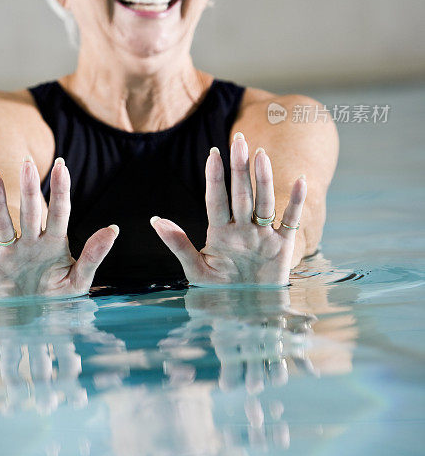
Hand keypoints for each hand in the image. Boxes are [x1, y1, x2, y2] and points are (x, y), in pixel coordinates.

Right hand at [0, 156, 118, 299]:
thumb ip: (93, 255)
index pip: (59, 212)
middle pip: (30, 211)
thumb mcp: (79, 280)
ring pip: (3, 222)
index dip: (60, 189)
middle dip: (29, 188)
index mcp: (55, 243)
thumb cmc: (58, 300)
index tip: (61, 165)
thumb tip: (113, 228)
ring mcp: (10, 252)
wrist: (33, 323)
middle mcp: (31, 242)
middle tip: (27, 163)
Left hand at [151, 132, 306, 285]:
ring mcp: (262, 236)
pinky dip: (296, 202)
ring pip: (263, 201)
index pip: (216, 200)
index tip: (213, 154)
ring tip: (260, 153)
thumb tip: (155, 220)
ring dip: (262, 178)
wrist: (245, 315)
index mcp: (219, 233)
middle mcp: (242, 229)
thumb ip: (179, 244)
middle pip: (240, 194)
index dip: (215, 178)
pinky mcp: (283, 247)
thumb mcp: (196, 271)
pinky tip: (300, 180)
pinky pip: (290, 221)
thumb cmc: (219, 294)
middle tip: (239, 140)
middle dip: (239, 167)